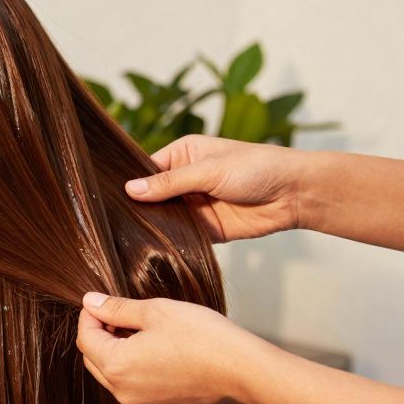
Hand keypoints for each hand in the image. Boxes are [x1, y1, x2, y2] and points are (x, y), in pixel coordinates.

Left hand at [75, 292, 273, 403]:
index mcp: (116, 366)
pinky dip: (136, 370)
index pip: (85, 337)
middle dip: (100, 335)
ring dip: (117, 353)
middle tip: (120, 314)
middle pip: (94, 359)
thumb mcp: (156, 311)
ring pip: (114, 376)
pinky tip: (157, 352)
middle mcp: (123, 393)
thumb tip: (89, 302)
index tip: (101, 301)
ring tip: (141, 331)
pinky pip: (135, 389)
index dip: (90, 315)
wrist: (245, 373)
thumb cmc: (203, 337)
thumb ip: (116, 308)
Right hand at [127, 135, 306, 241]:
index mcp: (183, 155)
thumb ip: (169, 184)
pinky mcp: (205, 228)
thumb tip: (129, 190)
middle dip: (139, 208)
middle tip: (115, 223)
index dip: (131, 184)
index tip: (109, 200)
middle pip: (152, 197)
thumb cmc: (256, 168)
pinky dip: (170, 242)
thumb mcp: (208, 171)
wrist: (294, 193)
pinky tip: (152, 248)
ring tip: (128, 238)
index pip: (146, 171)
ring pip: (163, 218)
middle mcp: (185, 179)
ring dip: (153, 227)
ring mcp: (194, 205)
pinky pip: (180, 236)